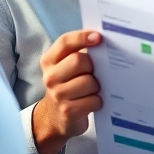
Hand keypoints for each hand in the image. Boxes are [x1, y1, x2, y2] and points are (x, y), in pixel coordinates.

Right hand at [31, 30, 101, 153]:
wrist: (55, 116)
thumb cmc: (69, 84)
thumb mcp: (68, 66)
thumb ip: (82, 51)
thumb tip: (103, 40)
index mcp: (50, 60)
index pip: (64, 42)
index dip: (82, 37)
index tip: (99, 37)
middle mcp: (50, 77)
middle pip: (79, 61)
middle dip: (93, 66)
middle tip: (95, 73)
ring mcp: (57, 95)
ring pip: (89, 81)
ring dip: (97, 86)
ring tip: (93, 89)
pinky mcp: (68, 111)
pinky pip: (93, 100)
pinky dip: (98, 101)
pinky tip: (92, 101)